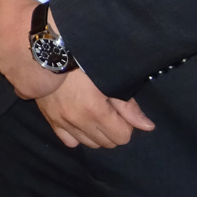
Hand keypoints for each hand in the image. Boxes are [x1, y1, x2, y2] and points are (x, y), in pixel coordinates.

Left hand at [0, 0, 62, 99]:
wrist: (54, 37)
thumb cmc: (26, 16)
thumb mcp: (5, 1)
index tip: (8, 32)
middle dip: (7, 51)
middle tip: (24, 43)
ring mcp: (9, 77)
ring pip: (10, 73)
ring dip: (19, 66)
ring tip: (36, 56)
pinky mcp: (25, 90)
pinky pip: (23, 88)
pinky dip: (29, 82)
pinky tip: (39, 74)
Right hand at [35, 69, 154, 147]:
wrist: (49, 53)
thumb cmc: (82, 62)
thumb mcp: (108, 80)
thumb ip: (128, 106)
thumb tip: (148, 127)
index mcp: (95, 111)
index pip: (122, 137)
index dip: (126, 125)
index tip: (121, 111)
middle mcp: (78, 121)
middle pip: (107, 143)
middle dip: (113, 130)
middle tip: (109, 111)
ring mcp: (62, 122)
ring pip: (89, 144)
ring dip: (96, 134)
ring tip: (95, 115)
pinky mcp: (51, 120)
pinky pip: (69, 141)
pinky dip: (77, 135)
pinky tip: (80, 122)